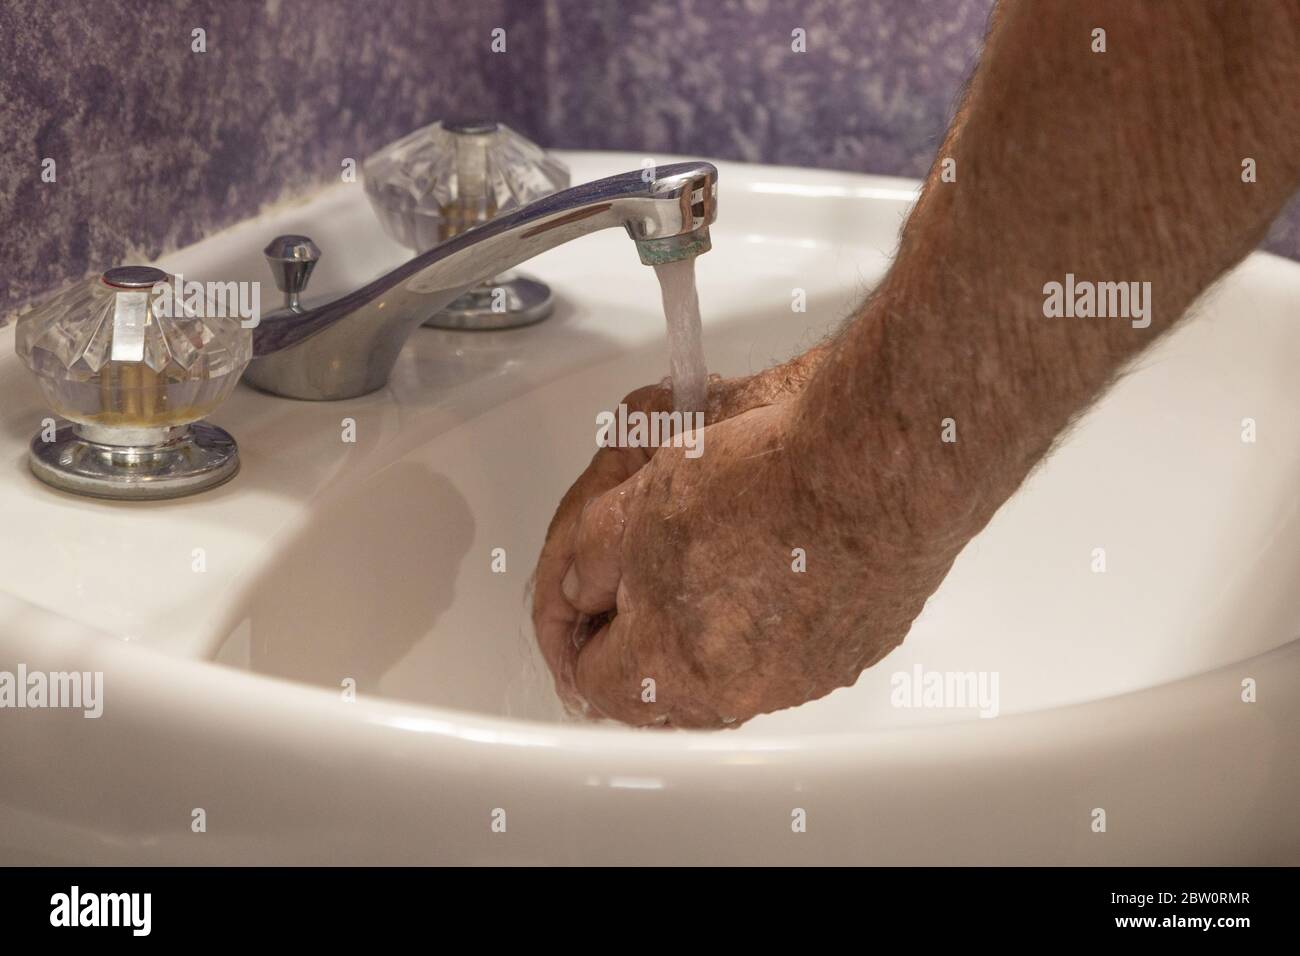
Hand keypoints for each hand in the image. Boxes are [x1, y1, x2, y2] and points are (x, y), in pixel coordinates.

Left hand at [532, 367, 960, 728]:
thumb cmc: (762, 482)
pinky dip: (770, 620)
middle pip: (664, 687)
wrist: (874, 466)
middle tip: (637, 584)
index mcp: (667, 665)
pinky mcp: (853, 650)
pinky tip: (773, 561)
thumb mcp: (635, 505)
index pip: (594, 679)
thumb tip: (581, 585)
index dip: (576, 633)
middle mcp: (737, 690)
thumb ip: (589, 559)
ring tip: (708, 563)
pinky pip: (791, 652)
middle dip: (641, 639)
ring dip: (706, 631)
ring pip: (729, 671)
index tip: (583, 603)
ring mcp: (803, 677)